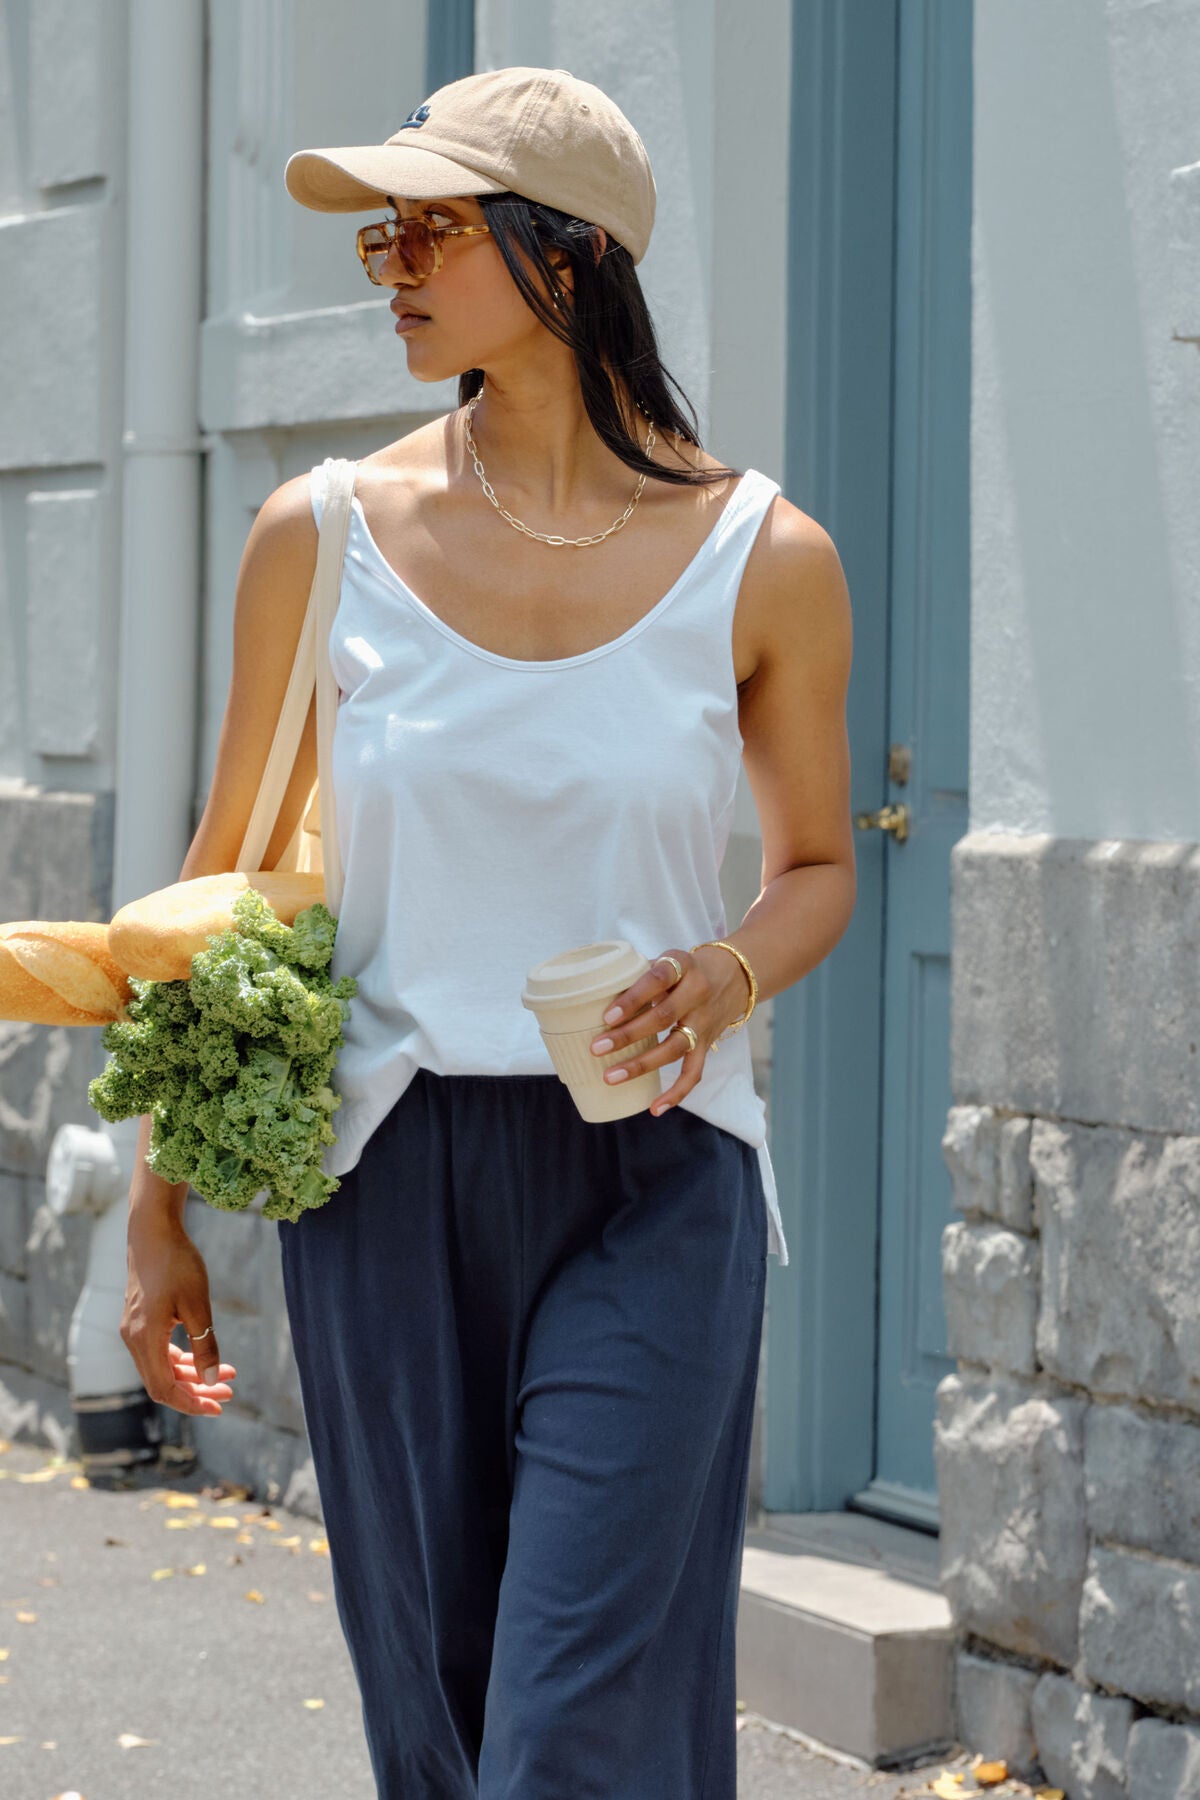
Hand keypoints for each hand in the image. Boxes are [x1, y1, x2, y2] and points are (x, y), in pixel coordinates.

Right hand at [122, 1210, 236, 1415]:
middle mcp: (133, 1340)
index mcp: (145, 1339)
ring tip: (226, 1374)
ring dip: (192, 1375)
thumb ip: (205, 1344)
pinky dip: (181, 1359)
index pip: (164, 1389)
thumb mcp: (198, 1305)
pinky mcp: (139, 1321)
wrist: (153, 1232)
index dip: (191, 1403)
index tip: (218, 1406)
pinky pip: (158, 1352)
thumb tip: (210, 1380)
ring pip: (161, 1368)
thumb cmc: (177, 1264)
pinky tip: (203, 1357)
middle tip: (228, 1392)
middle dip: (196, 1392)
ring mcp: (133, 1330)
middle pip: (162, 1383)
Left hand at [588, 945, 750, 1115]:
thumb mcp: (668, 960)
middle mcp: (697, 994)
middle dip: (628, 1035)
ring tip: (610, 1076)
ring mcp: (704, 1021)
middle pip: (663, 1018)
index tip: (607, 1016)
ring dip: (641, 1064)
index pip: (658, 980)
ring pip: (674, 1048)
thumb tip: (594, 998)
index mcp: (683, 967)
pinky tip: (654, 1108)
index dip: (633, 998)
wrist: (735, 975)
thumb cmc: (686, 968)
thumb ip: (638, 975)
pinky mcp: (708, 1043)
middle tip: (596, 1048)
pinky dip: (676, 1092)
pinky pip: (694, 1072)